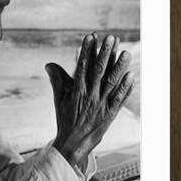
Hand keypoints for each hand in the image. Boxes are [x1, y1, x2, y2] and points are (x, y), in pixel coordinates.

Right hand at [45, 34, 133, 170]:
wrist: (73, 143)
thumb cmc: (65, 119)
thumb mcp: (59, 98)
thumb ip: (57, 80)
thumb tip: (49, 64)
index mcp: (76, 90)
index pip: (82, 66)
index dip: (87, 51)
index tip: (91, 37)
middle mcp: (89, 95)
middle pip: (98, 71)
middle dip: (105, 53)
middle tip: (111, 38)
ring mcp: (101, 104)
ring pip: (112, 83)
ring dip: (119, 67)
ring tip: (126, 53)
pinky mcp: (110, 114)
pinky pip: (119, 99)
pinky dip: (125, 88)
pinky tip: (131, 76)